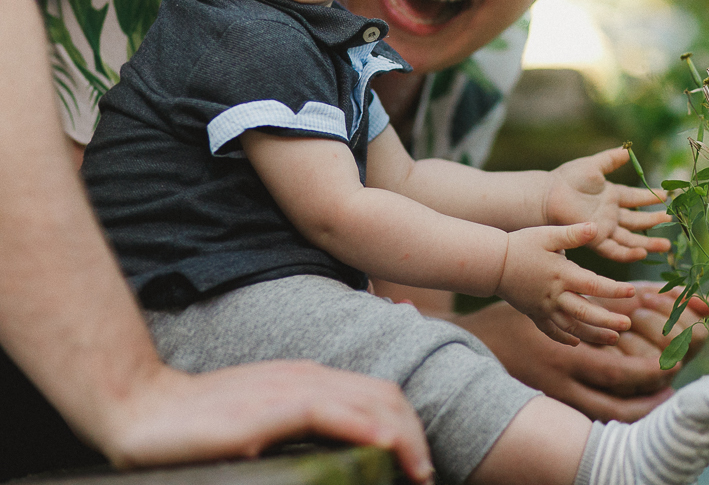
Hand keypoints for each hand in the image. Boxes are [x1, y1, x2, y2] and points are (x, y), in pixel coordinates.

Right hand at [100, 361, 433, 484]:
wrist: (143, 407)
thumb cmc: (198, 423)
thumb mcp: (260, 419)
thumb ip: (297, 426)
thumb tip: (333, 454)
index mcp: (309, 378)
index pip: (377, 393)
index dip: (406, 424)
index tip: (416, 462)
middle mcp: (309, 376)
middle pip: (385, 395)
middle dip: (416, 433)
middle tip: (426, 473)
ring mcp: (291, 387)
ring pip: (370, 402)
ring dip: (403, 436)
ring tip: (417, 470)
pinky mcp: (272, 407)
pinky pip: (333, 412)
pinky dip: (366, 428)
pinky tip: (385, 447)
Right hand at [496, 223, 636, 345]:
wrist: (492, 263)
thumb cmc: (521, 244)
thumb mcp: (548, 234)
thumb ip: (573, 233)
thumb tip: (597, 226)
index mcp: (562, 274)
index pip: (593, 285)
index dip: (614, 289)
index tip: (632, 292)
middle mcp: (555, 295)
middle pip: (585, 312)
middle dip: (607, 321)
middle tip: (627, 325)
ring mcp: (544, 308)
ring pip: (572, 326)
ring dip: (593, 335)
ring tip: (613, 340)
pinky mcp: (534, 313)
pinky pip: (550, 331)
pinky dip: (564, 338)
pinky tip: (576, 343)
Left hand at [545, 147, 671, 262]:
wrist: (549, 194)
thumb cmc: (567, 178)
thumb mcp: (594, 165)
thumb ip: (611, 159)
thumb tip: (627, 150)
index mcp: (610, 196)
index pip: (635, 197)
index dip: (650, 197)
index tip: (667, 195)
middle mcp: (610, 214)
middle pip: (637, 221)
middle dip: (654, 221)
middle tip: (671, 220)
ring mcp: (603, 227)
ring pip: (630, 238)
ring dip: (648, 242)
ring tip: (666, 246)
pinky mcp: (595, 238)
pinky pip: (614, 249)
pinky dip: (628, 252)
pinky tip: (643, 252)